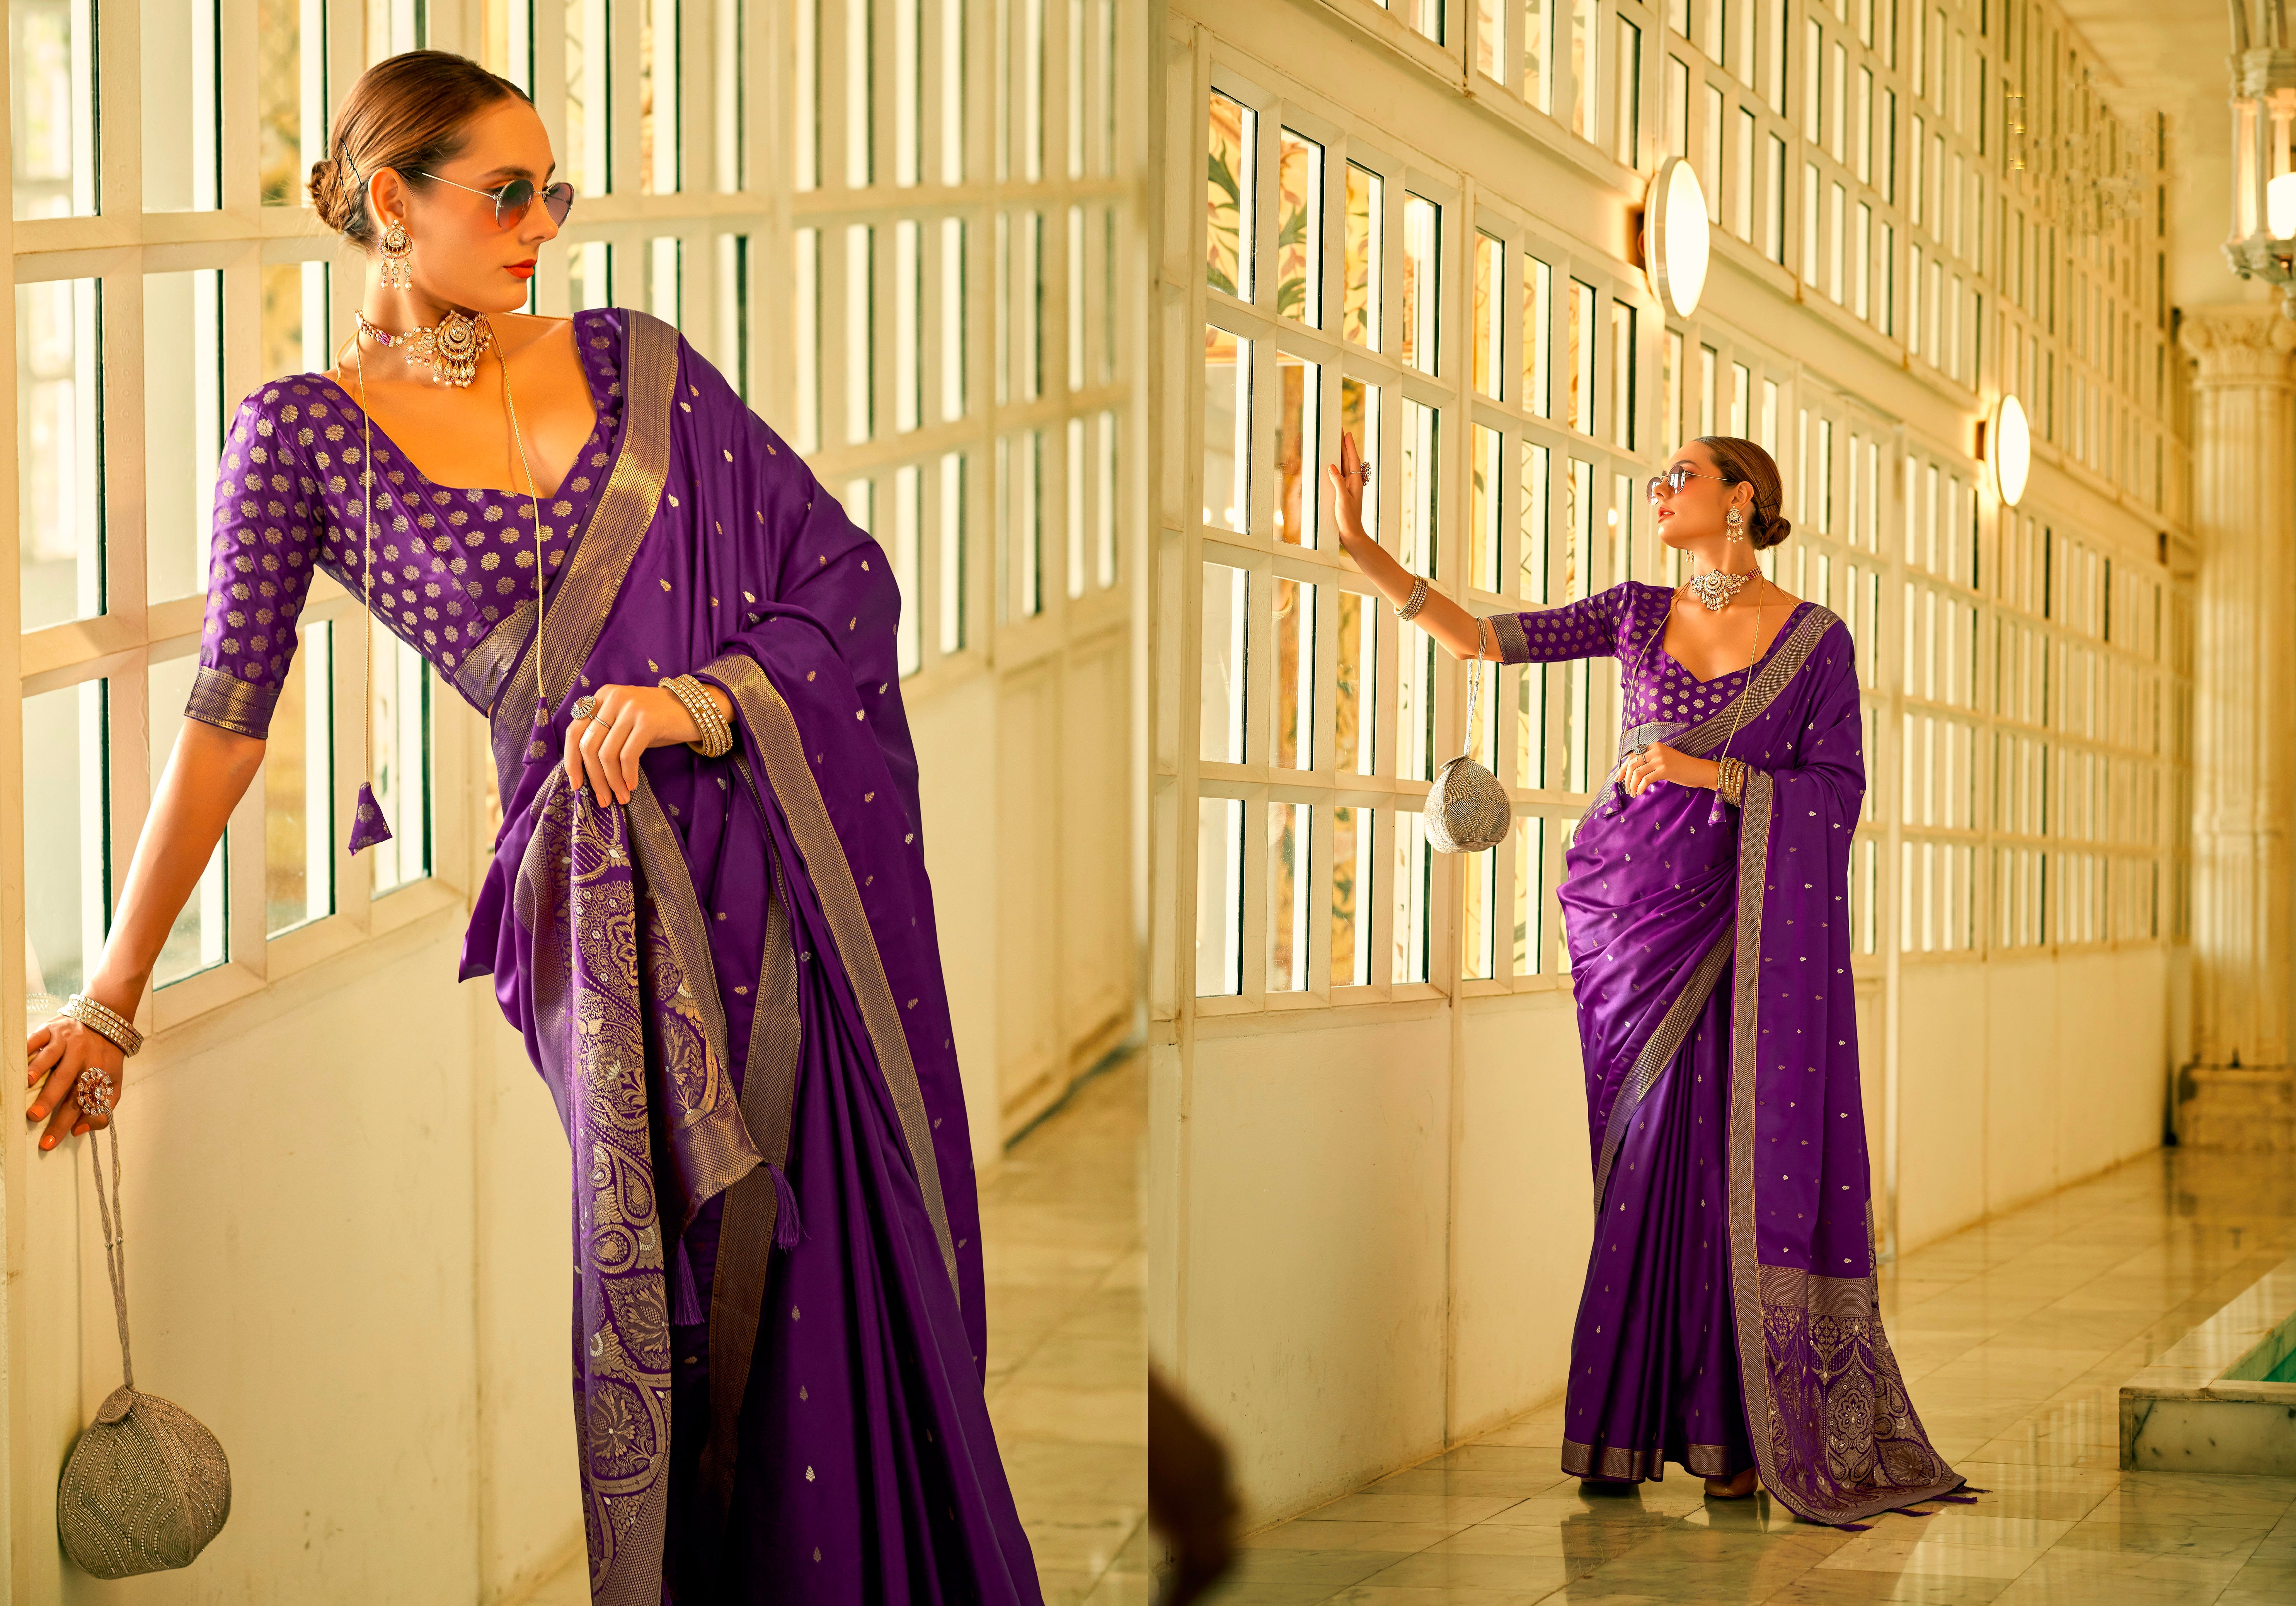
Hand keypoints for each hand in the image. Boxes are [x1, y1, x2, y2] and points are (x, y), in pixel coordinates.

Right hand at [26, 1012, 125, 1150]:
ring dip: (38, 1069)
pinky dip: (27, 1047)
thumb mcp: (114, 1082)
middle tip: (34, 1116)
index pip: (81, 1102)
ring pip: (51, 1056)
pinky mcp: (51, 1028)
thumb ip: (103, 1108)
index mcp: (97, 1071)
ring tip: (26, 1084)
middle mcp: (82, 1055)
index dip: (64, 1123)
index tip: (48, 1142)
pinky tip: (19, 1059)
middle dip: (49, 1099)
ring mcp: (66, 1040)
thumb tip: (78, 1131)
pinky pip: (37, 1037)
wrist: (106, 1020)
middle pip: (65, 1080)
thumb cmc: (105, 1058)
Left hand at [564, 682, 729, 805]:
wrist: (698, 708)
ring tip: (619, 797)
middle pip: (588, 746)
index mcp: (603, 696)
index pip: (574, 731)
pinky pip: (628, 755)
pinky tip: (631, 786)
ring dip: (612, 782)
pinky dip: (627, 775)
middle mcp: (613, 698)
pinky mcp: (647, 721)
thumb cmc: (660, 720)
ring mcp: (630, 708)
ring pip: (607, 754)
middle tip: (602, 799)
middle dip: (593, 778)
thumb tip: (586, 772)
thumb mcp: (627, 721)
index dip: (571, 761)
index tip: (576, 785)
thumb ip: (605, 734)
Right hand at [1322, 430, 1371, 550]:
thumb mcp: (1342, 500)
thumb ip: (1338, 482)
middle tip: (1340, 433)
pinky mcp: (1342, 494)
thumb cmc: (1348, 519)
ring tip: (1336, 443)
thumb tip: (1332, 466)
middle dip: (1344, 446)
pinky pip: (1339, 476)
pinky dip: (1335, 468)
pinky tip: (1331, 465)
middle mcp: (1352, 483)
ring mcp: (1348, 488)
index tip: (1347, 434)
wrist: (1351, 535)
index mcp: (1355, 483)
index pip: (1353, 460)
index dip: (1349, 446)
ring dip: (1340, 455)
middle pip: (1348, 461)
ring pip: (1344, 467)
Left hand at [1614, 742, 1719, 797]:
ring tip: (1634, 793)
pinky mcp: (1665, 769)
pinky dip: (1640, 787)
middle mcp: (1656, 750)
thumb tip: (1633, 772)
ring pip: (1637, 772)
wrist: (1699, 771)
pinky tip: (1640, 792)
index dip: (1623, 768)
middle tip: (1627, 790)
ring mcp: (1660, 759)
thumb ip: (1650, 761)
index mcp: (1654, 746)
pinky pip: (1646, 779)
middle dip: (1626, 779)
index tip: (1618, 778)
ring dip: (1632, 785)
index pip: (1632, 756)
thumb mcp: (1664, 760)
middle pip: (1632, 764)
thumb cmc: (1682, 768)